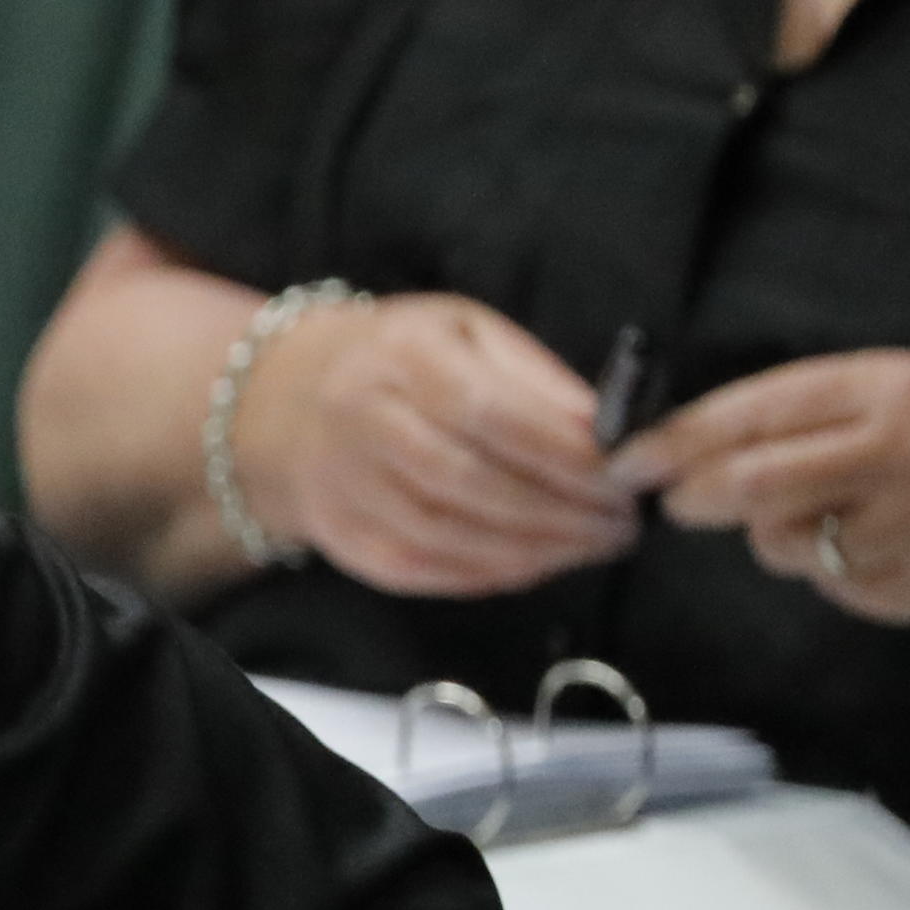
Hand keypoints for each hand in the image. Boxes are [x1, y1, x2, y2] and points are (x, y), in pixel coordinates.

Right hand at [230, 292, 635, 596]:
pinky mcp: (339, 535)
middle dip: (557, 511)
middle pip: (467, 481)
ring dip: (530, 551)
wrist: (285, 402)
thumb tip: (610, 435)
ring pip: (444, 535)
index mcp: (402, 357)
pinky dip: (484, 575)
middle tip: (621, 524)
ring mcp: (342, 485)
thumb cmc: (401, 360)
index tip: (624, 476)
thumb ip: (536, 379)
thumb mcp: (468, 334)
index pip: (490, 412)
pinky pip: (418, 570)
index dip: (562, 453)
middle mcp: (362, 421)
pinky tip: (533, 566)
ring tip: (591, 548)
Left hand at [609, 350, 909, 625]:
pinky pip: (838, 586)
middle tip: (682, 502)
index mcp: (892, 389)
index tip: (629, 460)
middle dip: (697, 498)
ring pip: (785, 545)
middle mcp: (902, 454)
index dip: (677, 440)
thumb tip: (682, 450)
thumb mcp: (898, 393)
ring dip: (774, 537)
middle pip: (752, 488)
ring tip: (819, 515)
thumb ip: (806, 416)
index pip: (755, 413)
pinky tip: (871, 546)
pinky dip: (832, 571)